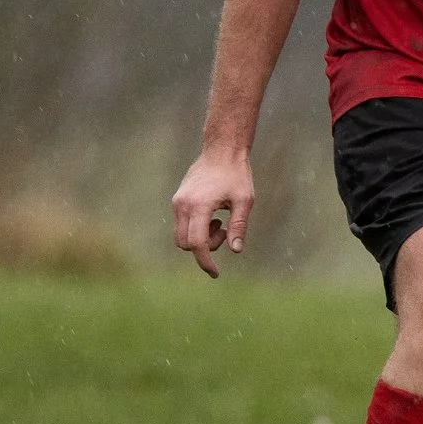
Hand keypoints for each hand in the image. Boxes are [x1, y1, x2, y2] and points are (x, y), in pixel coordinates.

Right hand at [171, 151, 253, 277]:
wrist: (221, 150)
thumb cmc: (237, 174)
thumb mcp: (245, 200)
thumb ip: (239, 226)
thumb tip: (235, 250)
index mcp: (199, 206)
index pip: (197, 243)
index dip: (205, 261)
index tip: (216, 273)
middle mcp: (183, 205)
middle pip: (185, 243)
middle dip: (205, 247)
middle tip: (225, 231)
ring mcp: (177, 202)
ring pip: (181, 235)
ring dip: (201, 238)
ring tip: (220, 222)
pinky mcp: (178, 200)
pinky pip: (182, 224)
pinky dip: (196, 228)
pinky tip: (213, 215)